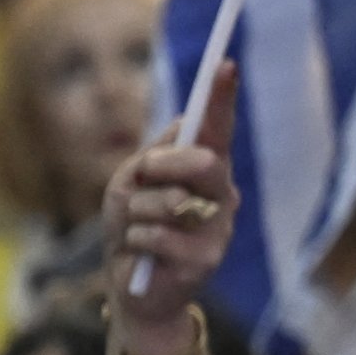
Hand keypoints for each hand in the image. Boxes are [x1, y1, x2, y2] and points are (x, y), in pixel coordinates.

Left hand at [104, 59, 238, 336]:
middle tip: (143, 173)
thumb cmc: (133, 229)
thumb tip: (181, 125)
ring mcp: (218, 229)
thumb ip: (152, 156)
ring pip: (173, 201)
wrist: (132, 290)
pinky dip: (134, 240)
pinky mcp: (204, 261)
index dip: (222, 98)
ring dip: (138, 212)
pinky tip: (140, 253)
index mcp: (205, 171)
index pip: (218, 129)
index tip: (224, 64)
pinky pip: (155, 235)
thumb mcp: (130, 185)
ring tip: (136, 229)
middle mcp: (221, 196)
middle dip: (165, 165)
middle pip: (205, 162)